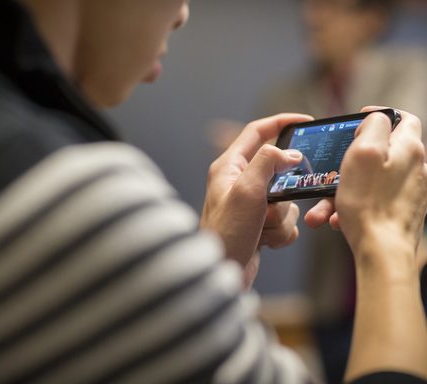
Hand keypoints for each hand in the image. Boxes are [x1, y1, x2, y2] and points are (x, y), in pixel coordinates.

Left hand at [200, 113, 312, 288]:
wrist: (222, 273)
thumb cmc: (226, 232)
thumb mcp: (247, 190)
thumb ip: (268, 162)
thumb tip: (290, 153)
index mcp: (229, 166)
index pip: (257, 131)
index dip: (281, 122)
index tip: (306, 121)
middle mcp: (239, 182)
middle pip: (279, 172)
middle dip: (285, 192)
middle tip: (277, 203)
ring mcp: (250, 204)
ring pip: (286, 199)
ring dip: (280, 218)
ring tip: (260, 229)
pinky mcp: (259, 224)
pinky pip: (286, 221)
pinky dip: (280, 233)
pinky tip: (264, 242)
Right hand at [306, 107, 426, 266]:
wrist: (382, 250)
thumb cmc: (370, 203)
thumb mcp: (364, 152)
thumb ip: (373, 126)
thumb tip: (376, 119)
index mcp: (409, 148)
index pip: (402, 118)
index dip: (378, 115)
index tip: (356, 122)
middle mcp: (416, 167)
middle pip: (379, 153)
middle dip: (348, 164)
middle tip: (330, 172)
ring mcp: (411, 191)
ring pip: (370, 181)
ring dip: (343, 191)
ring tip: (323, 208)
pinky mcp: (403, 210)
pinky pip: (372, 200)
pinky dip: (353, 206)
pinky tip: (337, 218)